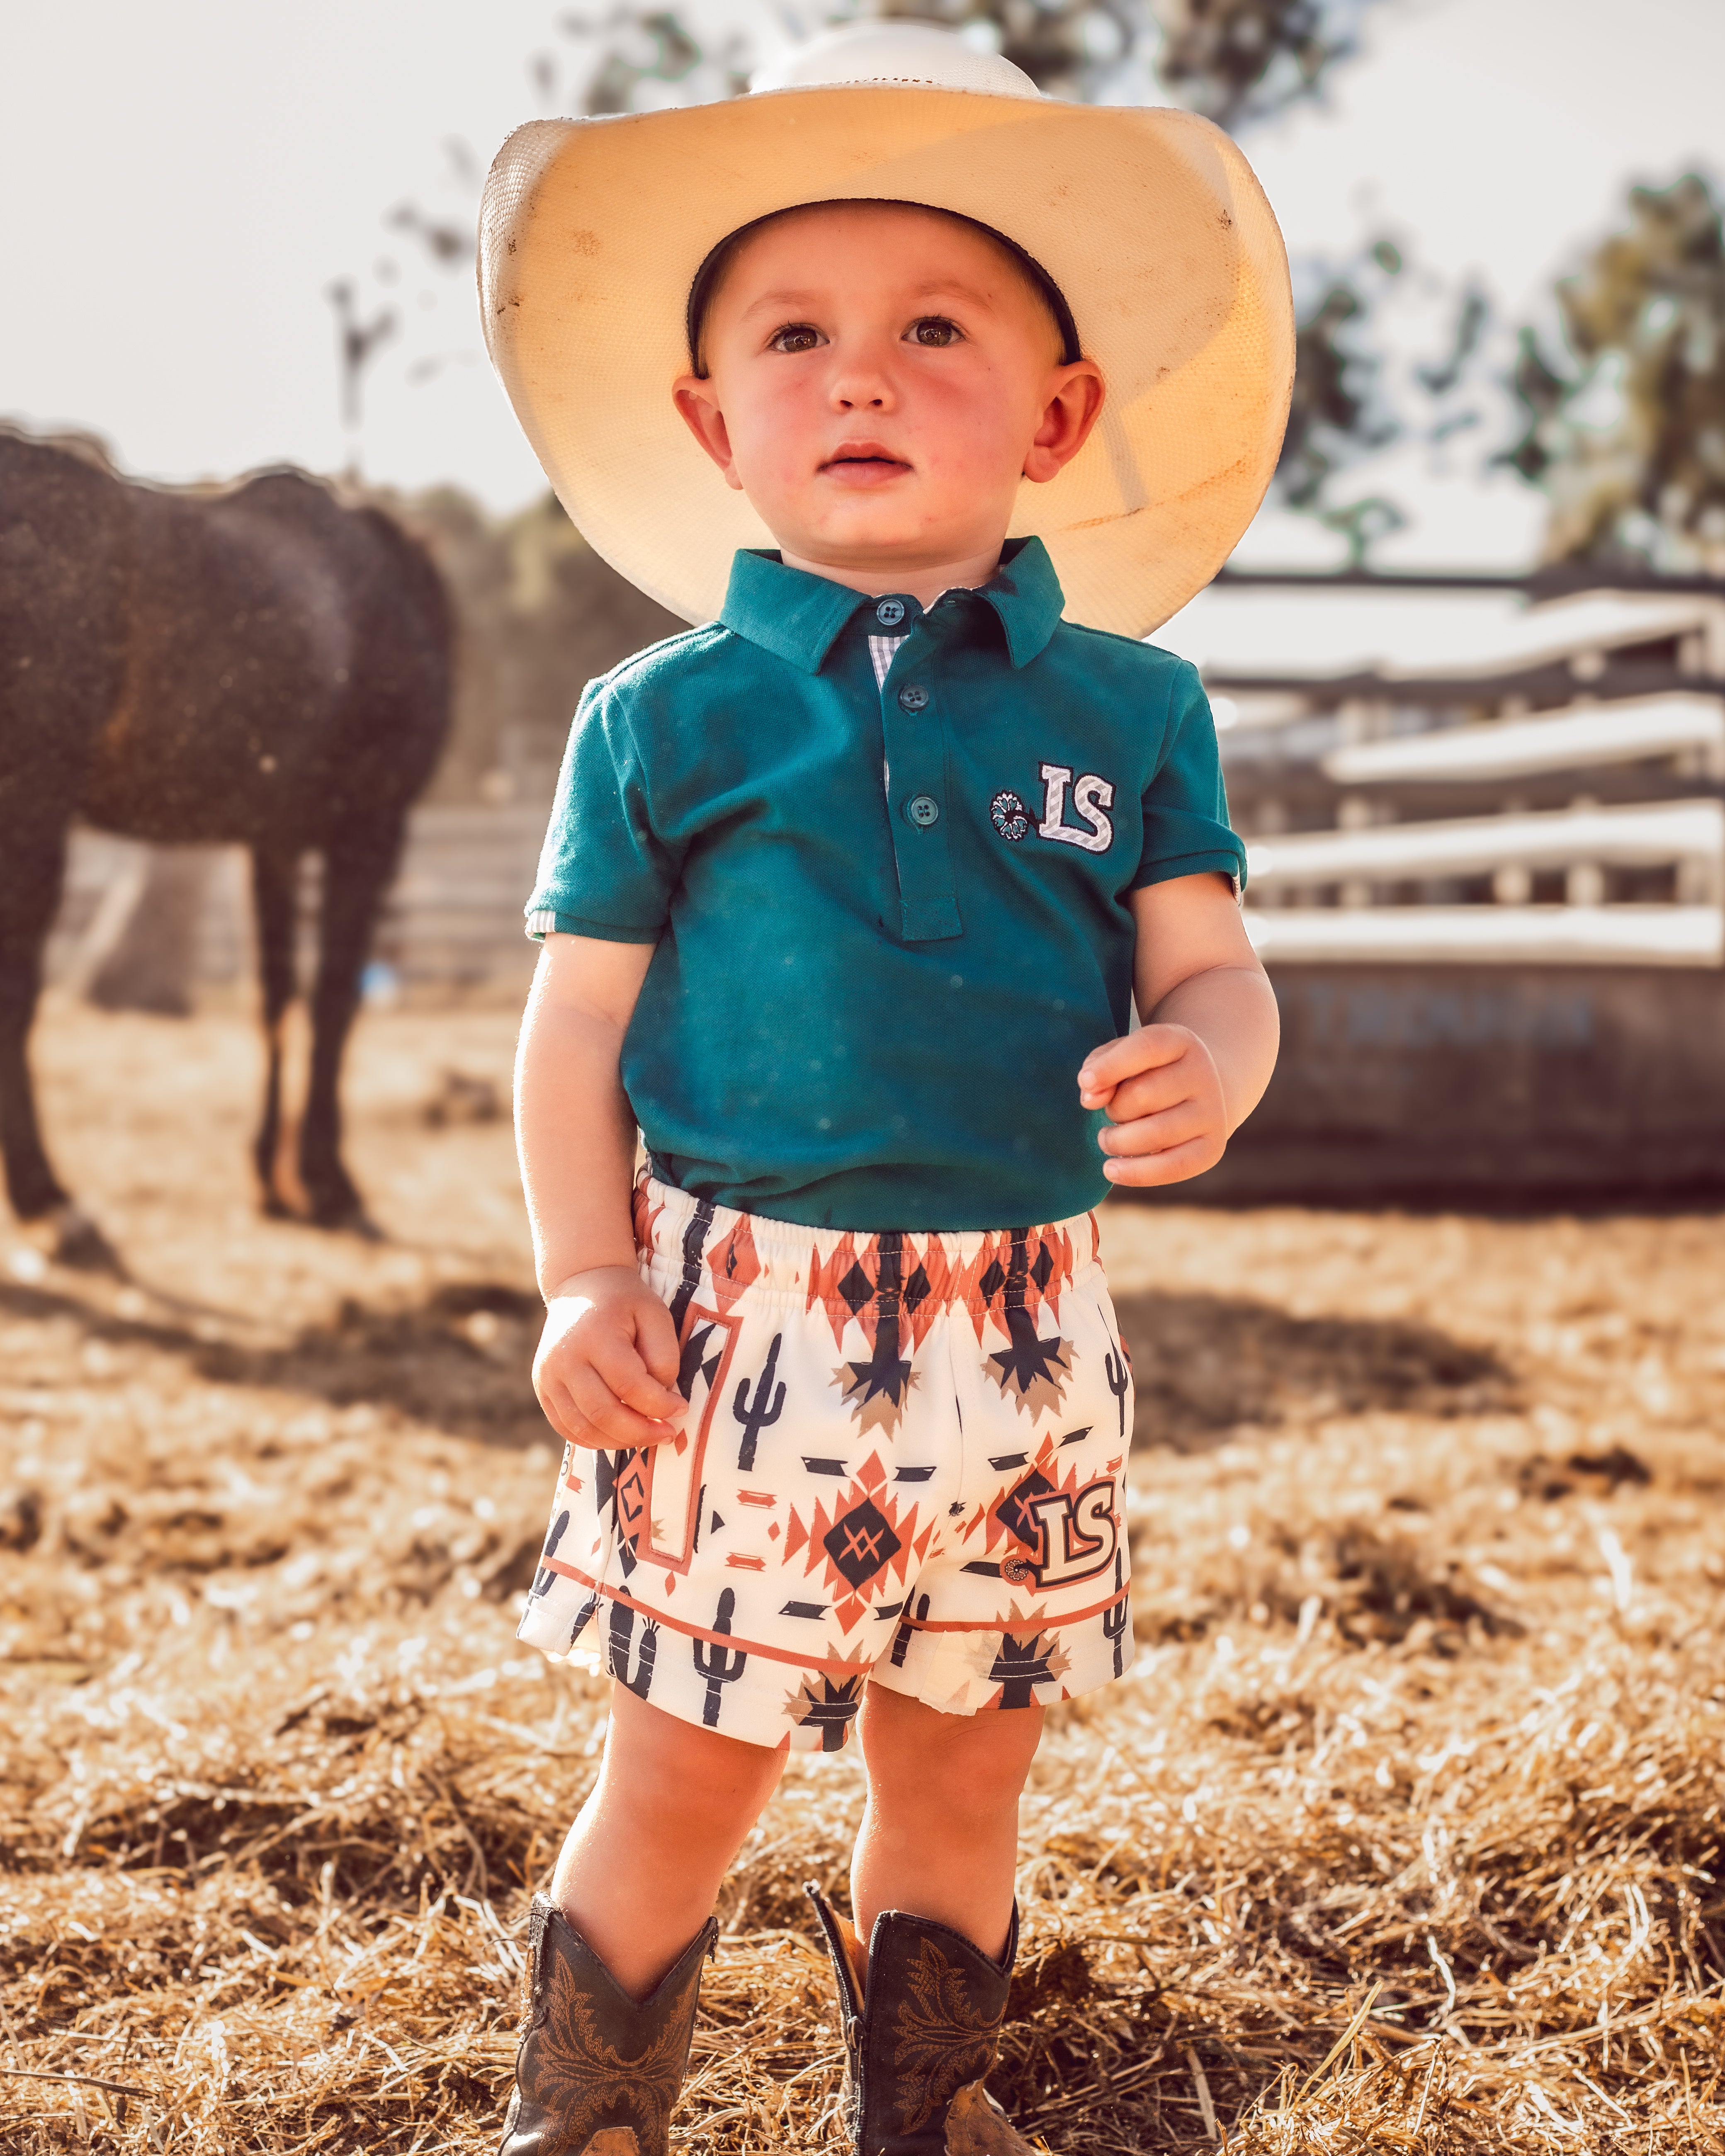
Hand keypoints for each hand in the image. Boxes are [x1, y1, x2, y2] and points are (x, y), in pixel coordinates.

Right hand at [533, 1265, 687, 1449]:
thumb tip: (662, 1397)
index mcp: (594, 1335)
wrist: (580, 1287)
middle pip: (603, 1413)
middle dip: (641, 1431)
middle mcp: (564, 1358)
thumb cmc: (625, 1302)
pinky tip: (620, 1436)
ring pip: (584, 1427)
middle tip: (667, 1433)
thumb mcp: (655, 1315)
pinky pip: (567, 1428)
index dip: (659, 1405)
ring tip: (647, 1436)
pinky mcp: (542, 1389)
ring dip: (620, 1441)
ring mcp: (548, 1376)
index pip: (629, 1385)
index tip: (681, 1409)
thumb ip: (663, 1355)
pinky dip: (595, 1440)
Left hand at [1077, 1024, 1228, 1185]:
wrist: (1200, 1092)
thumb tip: (1089, 1098)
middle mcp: (1203, 1074)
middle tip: (1112, 1112)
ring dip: (1118, 1141)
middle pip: (1142, 1095)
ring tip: (1108, 1139)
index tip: (1084, 1082)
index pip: (1147, 1047)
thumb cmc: (1147, 1072)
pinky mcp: (1212, 1148)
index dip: (1112, 1066)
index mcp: (1181, 1041)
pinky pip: (1172, 1167)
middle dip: (1114, 1109)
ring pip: (1154, 1133)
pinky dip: (1135, 1173)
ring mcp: (1212, 1112)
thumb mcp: (1123, 1056)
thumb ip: (1100, 1067)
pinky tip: (1112, 1170)